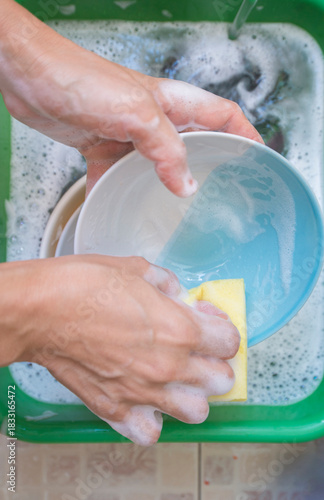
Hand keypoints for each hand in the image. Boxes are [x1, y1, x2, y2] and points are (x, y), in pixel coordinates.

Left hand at [0, 0, 262, 196]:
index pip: (222, 115)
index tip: (256, 159)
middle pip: (193, 143)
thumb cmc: (80, 79)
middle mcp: (155, 119)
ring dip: (164, 185)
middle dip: (209, 166)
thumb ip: (166, 149)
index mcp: (173, 102)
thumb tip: (186, 184)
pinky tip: (118, 207)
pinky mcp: (103, 147)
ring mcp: (129, 134)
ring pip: (157, 164)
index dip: (244, 134)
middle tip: (222, 193)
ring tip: (178, 211)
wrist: (30, 78)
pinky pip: (118, 174)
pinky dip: (119, 191)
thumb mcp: (136, 113)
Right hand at [2, 256, 239, 445]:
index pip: (230, 342)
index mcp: (179, 330)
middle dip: (213, 361)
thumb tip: (177, 293)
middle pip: (221, 380)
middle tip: (194, 347)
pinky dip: (152, 418)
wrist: (40, 310)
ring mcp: (143, 393)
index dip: (221, 327)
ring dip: (191, 393)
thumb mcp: (135, 269)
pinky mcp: (115, 409)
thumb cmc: (83, 285)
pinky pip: (150, 430)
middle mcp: (168, 367)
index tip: (205, 319)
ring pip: (196, 411)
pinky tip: (144, 398)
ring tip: (174, 376)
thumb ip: (167, 284)